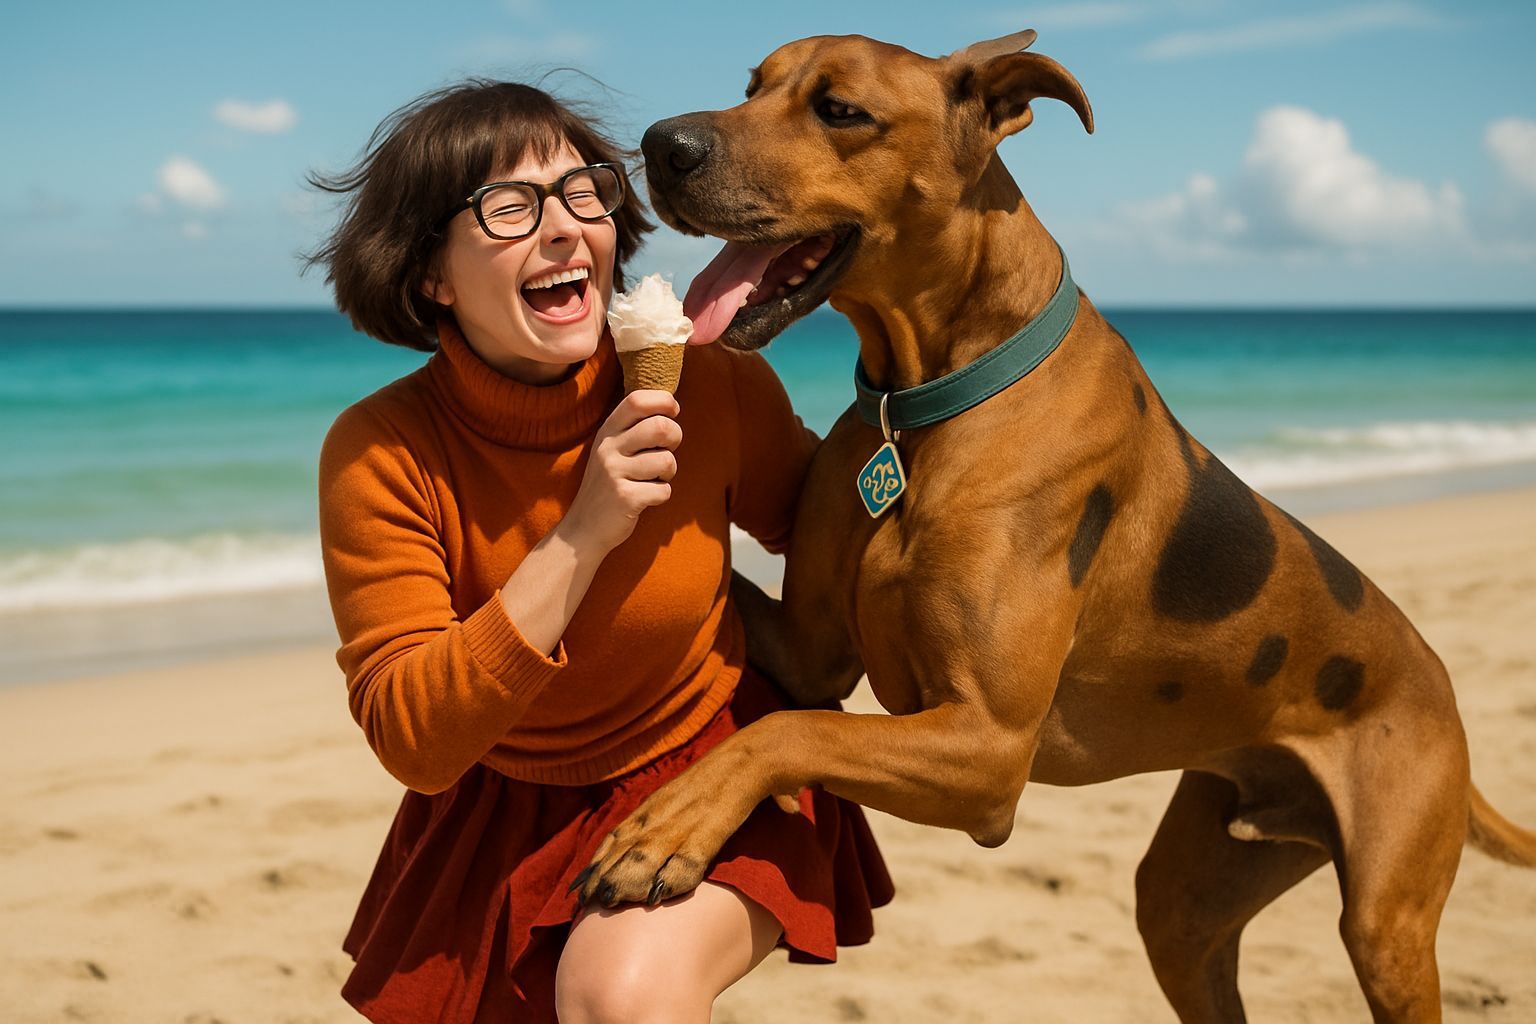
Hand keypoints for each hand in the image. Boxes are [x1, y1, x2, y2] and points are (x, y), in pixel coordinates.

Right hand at [561, 390, 681, 554]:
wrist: (583, 529)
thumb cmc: (609, 486)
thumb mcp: (611, 451)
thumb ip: (633, 430)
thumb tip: (670, 407)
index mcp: (607, 432)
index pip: (636, 400)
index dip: (663, 401)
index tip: (673, 411)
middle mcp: (608, 448)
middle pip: (660, 427)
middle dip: (676, 437)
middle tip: (668, 449)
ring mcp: (614, 473)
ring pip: (667, 461)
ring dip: (668, 473)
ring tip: (653, 479)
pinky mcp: (624, 498)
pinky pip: (664, 490)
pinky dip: (661, 496)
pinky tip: (645, 499)